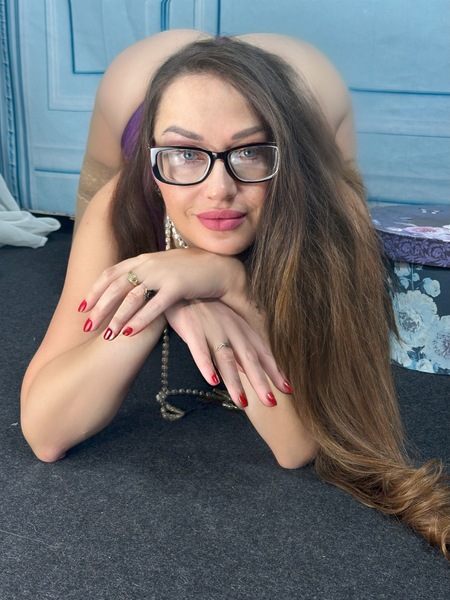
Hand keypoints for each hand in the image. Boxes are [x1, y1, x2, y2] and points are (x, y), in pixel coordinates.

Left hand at [78, 249, 247, 337]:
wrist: (219, 267)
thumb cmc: (190, 271)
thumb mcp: (162, 268)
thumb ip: (144, 275)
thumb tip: (126, 288)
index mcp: (143, 259)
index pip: (111, 274)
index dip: (94, 291)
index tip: (82, 307)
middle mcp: (149, 264)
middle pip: (116, 286)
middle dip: (99, 308)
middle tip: (87, 326)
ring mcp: (163, 274)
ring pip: (132, 297)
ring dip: (117, 316)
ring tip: (106, 334)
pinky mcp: (178, 286)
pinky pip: (154, 305)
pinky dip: (140, 319)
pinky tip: (129, 332)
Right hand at [165, 299, 289, 407]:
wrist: (181, 286)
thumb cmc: (205, 309)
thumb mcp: (227, 326)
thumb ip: (238, 348)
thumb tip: (249, 371)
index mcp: (241, 329)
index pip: (262, 353)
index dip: (275, 371)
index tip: (289, 389)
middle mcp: (231, 329)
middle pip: (249, 358)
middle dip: (260, 381)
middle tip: (272, 403)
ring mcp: (212, 329)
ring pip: (226, 358)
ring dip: (235, 381)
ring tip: (243, 402)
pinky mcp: (192, 329)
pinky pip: (199, 350)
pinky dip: (206, 365)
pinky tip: (212, 381)